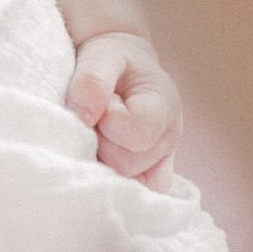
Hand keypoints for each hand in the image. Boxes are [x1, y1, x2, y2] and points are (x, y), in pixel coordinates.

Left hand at [68, 30, 182, 191]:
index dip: (109, 121)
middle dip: (102, 142)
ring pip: (129, 183)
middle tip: (95, 118)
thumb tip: (84, 117)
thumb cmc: (112, 58)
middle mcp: (168, 139)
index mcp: (163, 106)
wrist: (118, 65)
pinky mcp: (148, 173)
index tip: (104, 103)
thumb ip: (93, 82)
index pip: (138, 134)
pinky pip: (137, 194)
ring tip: (99, 134)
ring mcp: (159, 160)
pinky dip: (115, 184)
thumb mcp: (101, 57)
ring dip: (104, 162)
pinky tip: (100, 162)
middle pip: (129, 164)